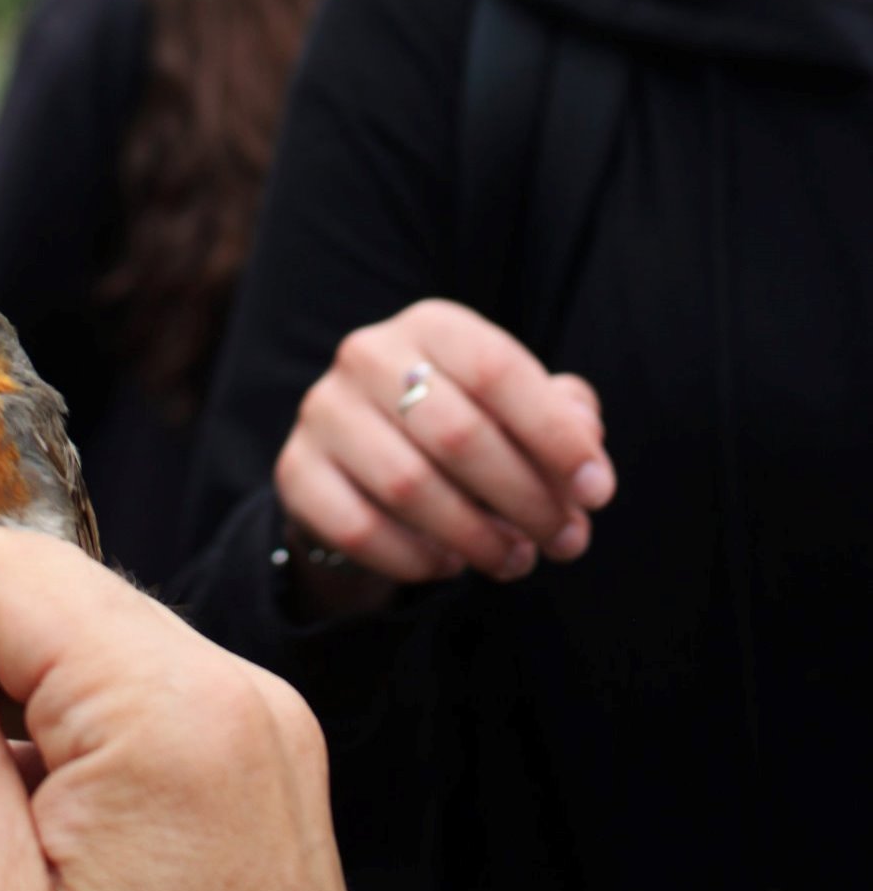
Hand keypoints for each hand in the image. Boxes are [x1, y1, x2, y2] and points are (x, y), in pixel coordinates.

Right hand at [275, 299, 614, 606]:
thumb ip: (562, 415)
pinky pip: (360, 528)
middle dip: (525, 499)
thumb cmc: (461, 430)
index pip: (498, 371)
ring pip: (409, 487)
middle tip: (564, 541)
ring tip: (515, 560)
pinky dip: (416, 558)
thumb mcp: (515, 409)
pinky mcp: (295, 470)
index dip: (555, 437)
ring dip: (477, 537)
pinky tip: (450, 564)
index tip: (596, 493)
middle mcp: (368, 356)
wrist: (363, 464)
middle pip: (458, 434)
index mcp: (432, 325)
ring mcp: (322, 412)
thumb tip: (585, 443)